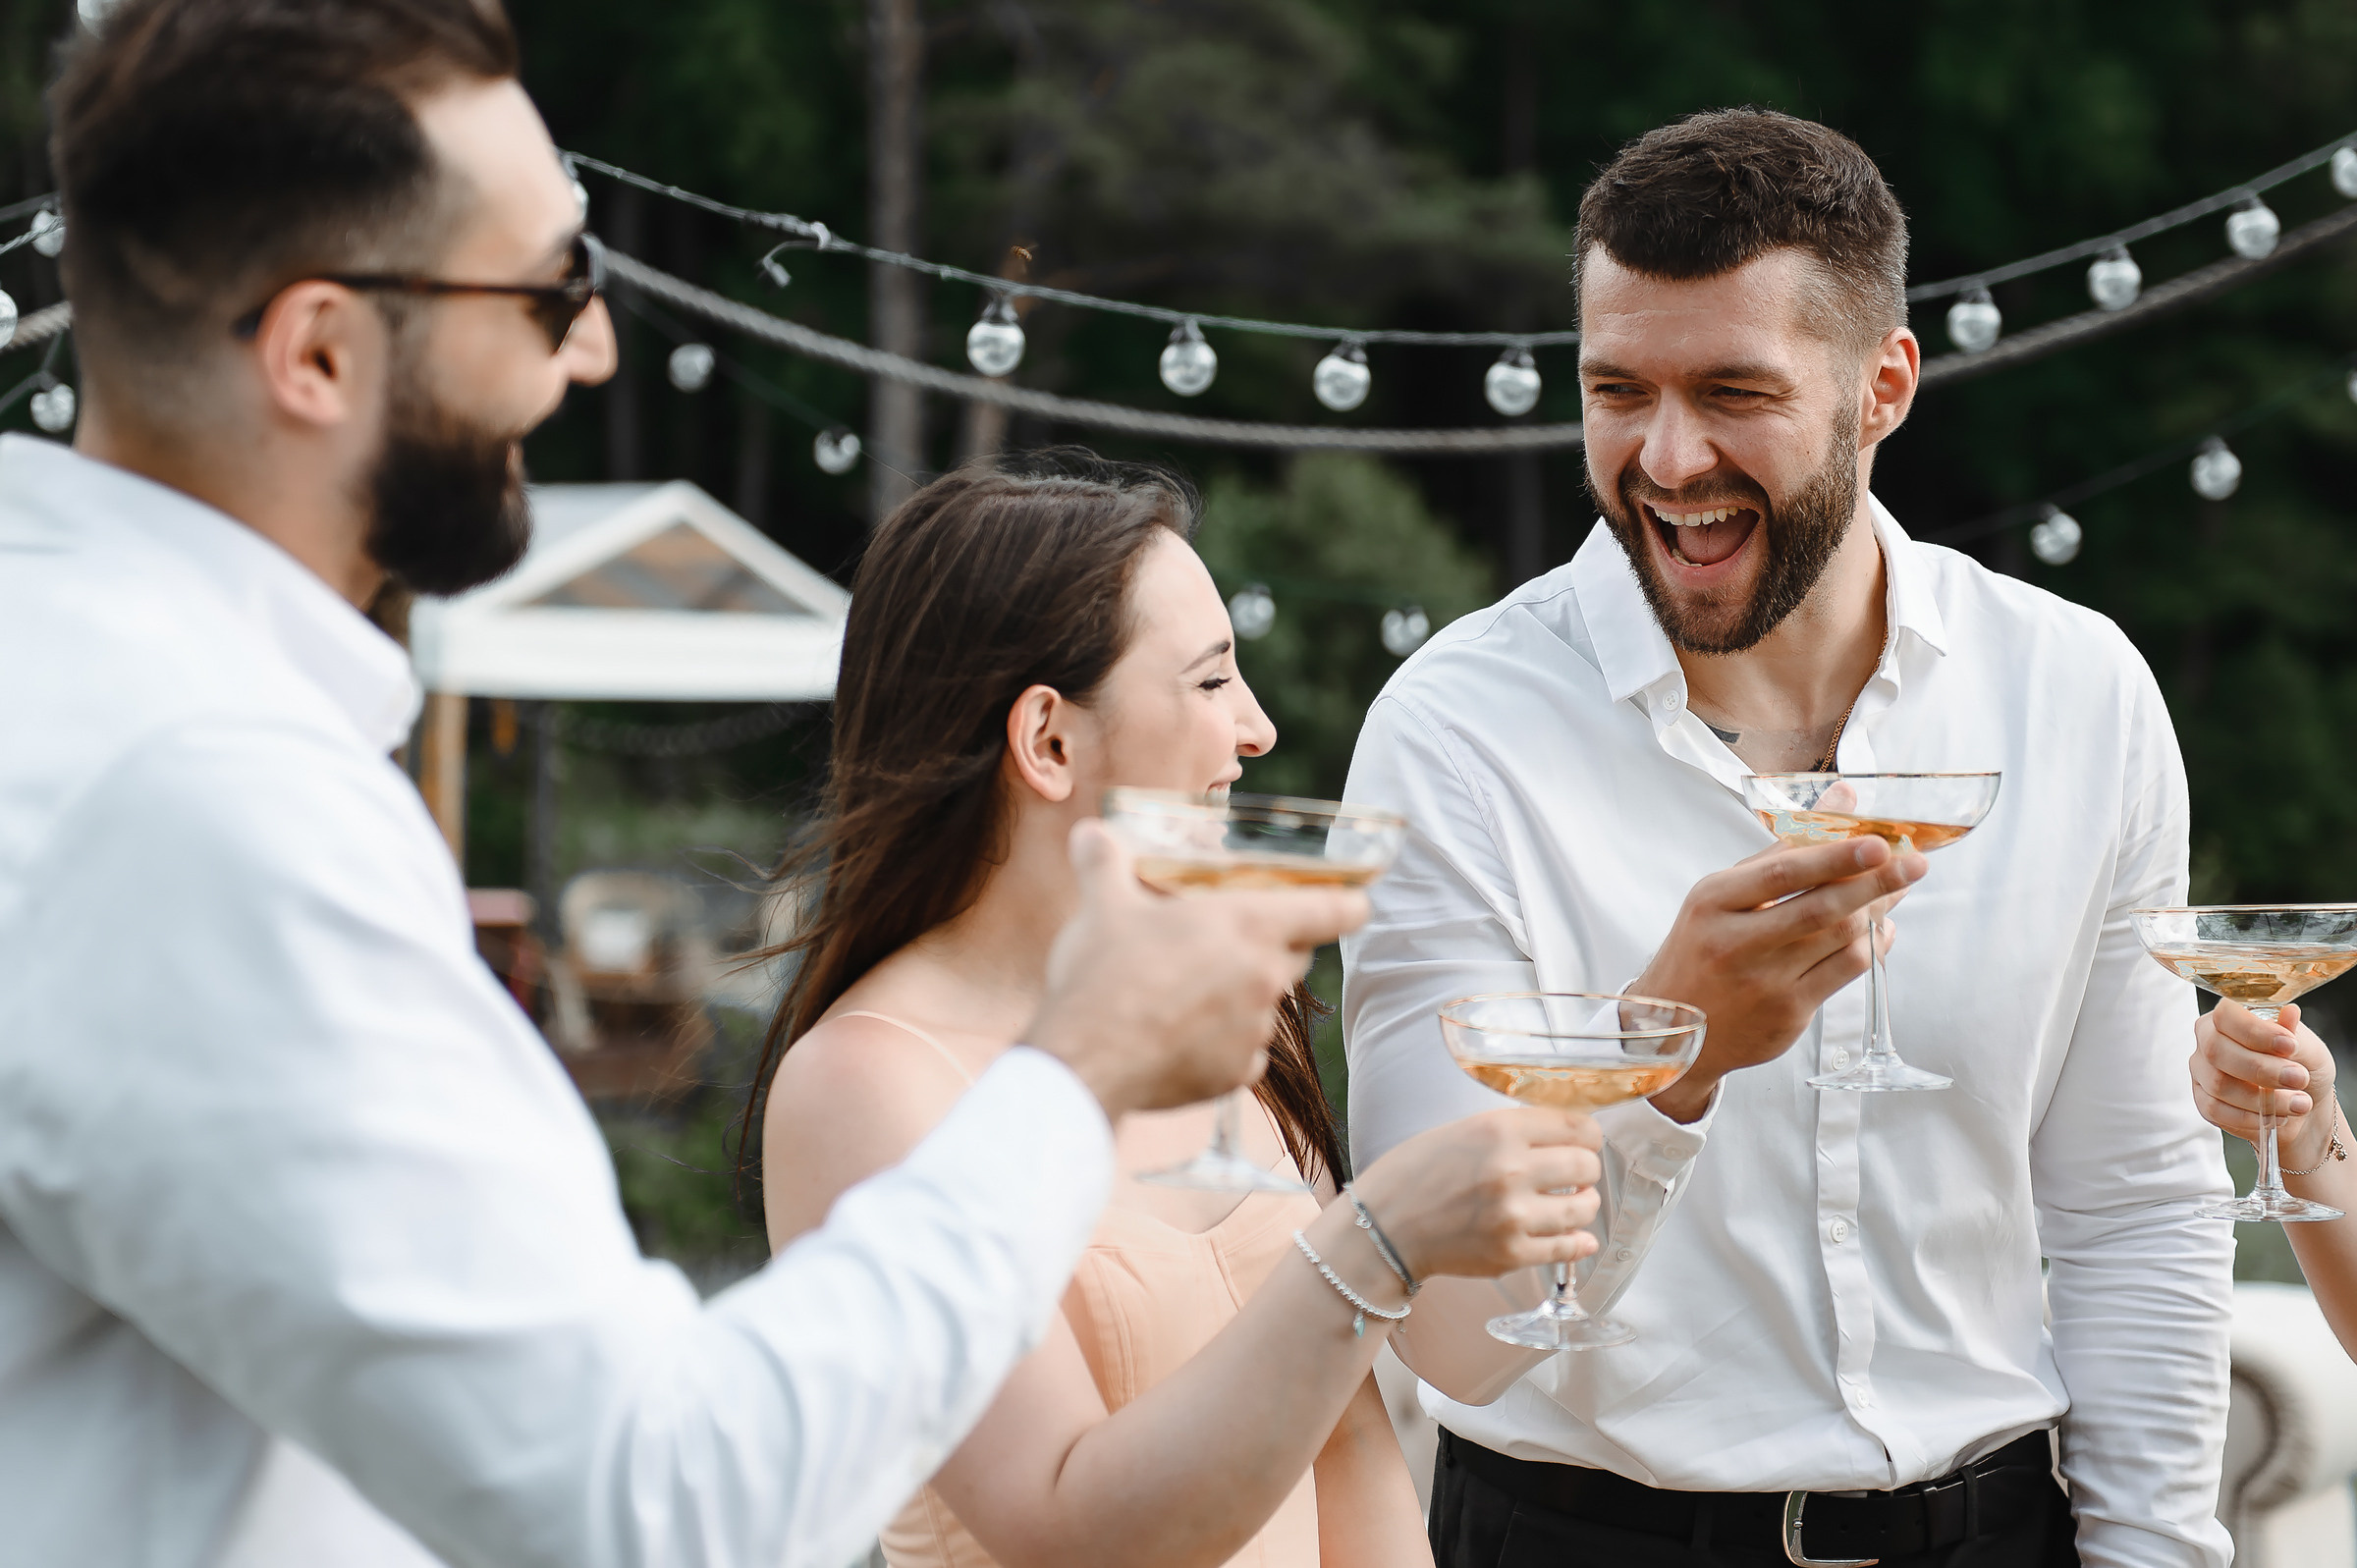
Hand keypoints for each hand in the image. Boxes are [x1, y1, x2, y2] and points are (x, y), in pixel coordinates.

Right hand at [1029, 819, 1366, 1119]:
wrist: (1087, 1058)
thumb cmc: (1105, 973)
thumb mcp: (1103, 904)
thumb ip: (1105, 862)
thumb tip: (1090, 832)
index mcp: (1249, 926)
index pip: (1332, 911)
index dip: (1350, 903)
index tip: (1358, 900)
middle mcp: (1265, 979)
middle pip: (1296, 957)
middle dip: (1275, 947)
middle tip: (1234, 940)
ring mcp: (1255, 1032)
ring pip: (1265, 1007)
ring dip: (1242, 998)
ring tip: (1190, 993)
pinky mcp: (1235, 1075)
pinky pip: (1244, 1054)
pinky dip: (1224, 1044)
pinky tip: (1183, 1037)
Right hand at [1347, 1108, 1603, 1279]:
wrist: (1383, 1227)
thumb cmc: (1415, 1173)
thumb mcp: (1462, 1130)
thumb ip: (1513, 1130)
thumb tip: (1565, 1135)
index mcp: (1499, 1130)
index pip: (1577, 1126)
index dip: (1587, 1135)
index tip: (1584, 1142)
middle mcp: (1511, 1170)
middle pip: (1587, 1165)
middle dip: (1586, 1169)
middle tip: (1574, 1174)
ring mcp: (1513, 1217)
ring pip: (1584, 1208)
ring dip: (1582, 1204)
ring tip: (1568, 1203)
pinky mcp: (1511, 1255)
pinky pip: (1568, 1248)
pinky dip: (1578, 1242)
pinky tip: (1576, 1236)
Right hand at [1640, 837, 1926, 1122]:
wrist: (1672, 1028)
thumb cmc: (1702, 949)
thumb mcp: (1721, 895)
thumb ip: (1782, 849)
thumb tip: (1843, 797)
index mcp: (1714, 902)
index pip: (1783, 873)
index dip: (1835, 856)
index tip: (1879, 842)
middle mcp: (1736, 943)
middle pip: (1820, 908)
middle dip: (1875, 882)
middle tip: (1913, 863)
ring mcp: (1763, 982)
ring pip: (1841, 939)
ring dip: (1878, 910)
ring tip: (1897, 888)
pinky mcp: (1788, 1013)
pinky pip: (1846, 972)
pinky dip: (1872, 946)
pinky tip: (1879, 930)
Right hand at [2193, 1001, 2340, 1169]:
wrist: (2303, 1102)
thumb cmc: (2303, 1067)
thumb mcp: (2308, 1047)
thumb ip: (2295, 1033)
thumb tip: (2289, 1012)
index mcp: (2229, 1018)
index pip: (2225, 1015)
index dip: (2254, 1031)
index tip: (2289, 1045)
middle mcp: (2208, 1041)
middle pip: (2216, 1051)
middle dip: (2261, 1069)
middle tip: (2298, 1078)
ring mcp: (2202, 1072)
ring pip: (2218, 1085)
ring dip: (2262, 1099)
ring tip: (2298, 1103)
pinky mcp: (2204, 1101)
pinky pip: (2217, 1111)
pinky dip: (2250, 1118)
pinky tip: (2275, 1116)